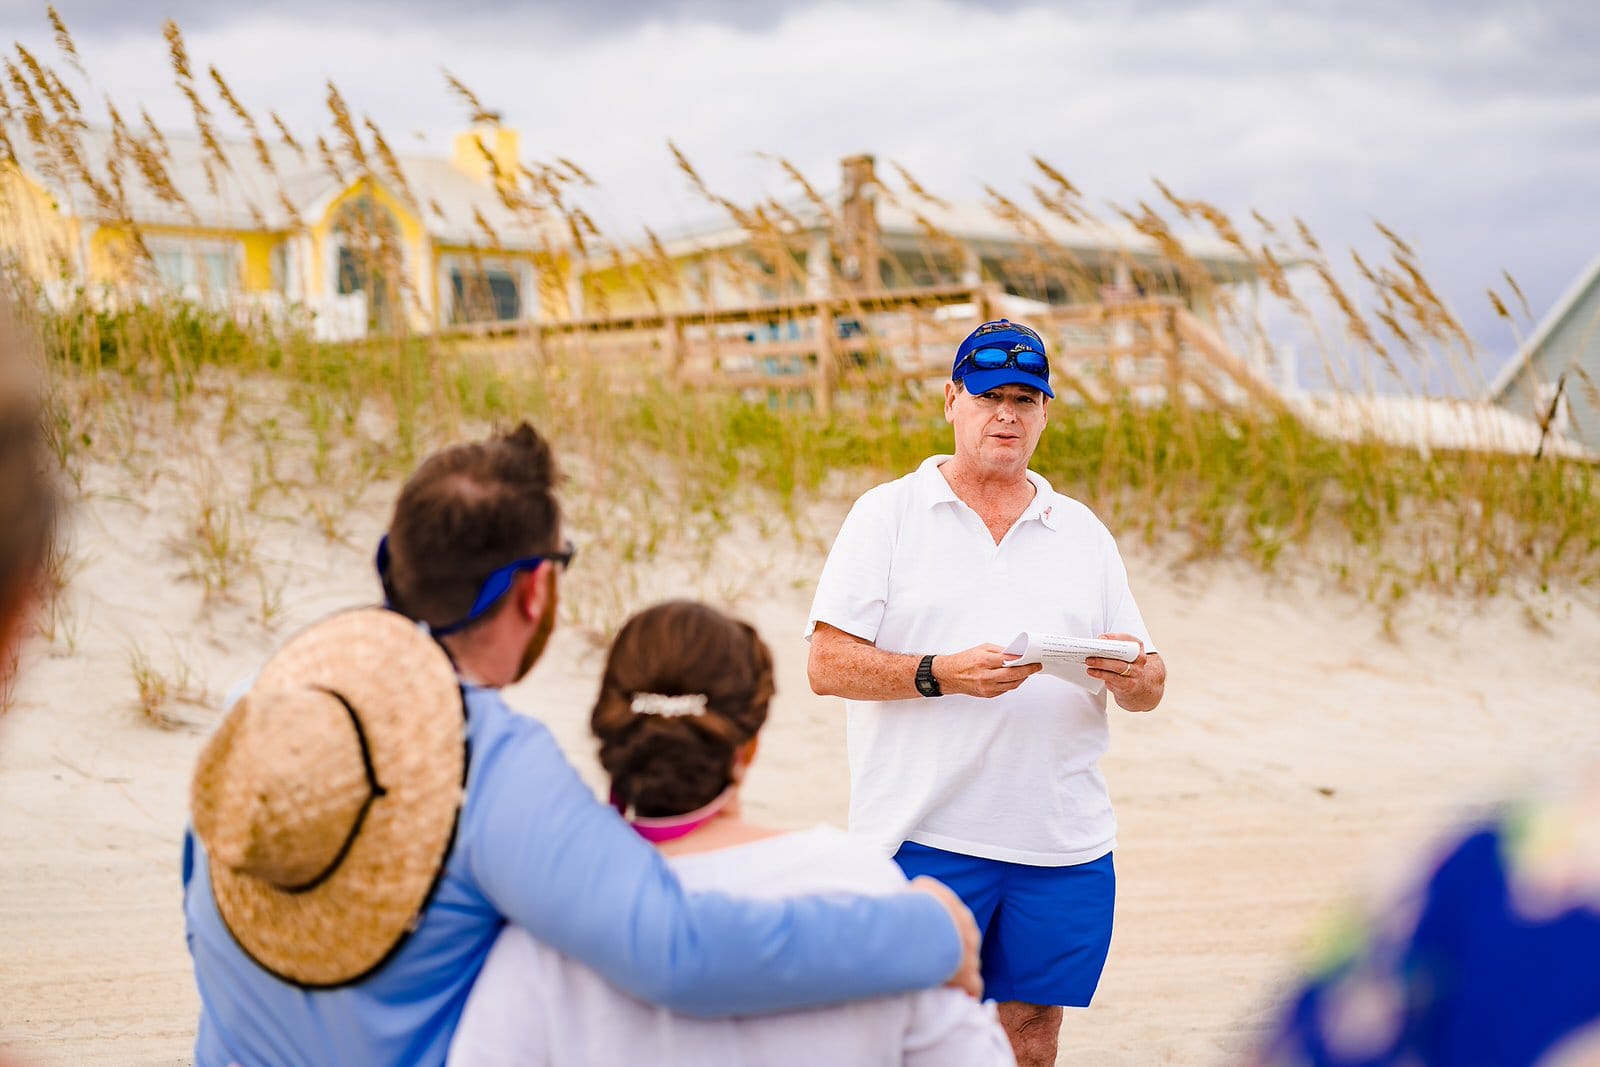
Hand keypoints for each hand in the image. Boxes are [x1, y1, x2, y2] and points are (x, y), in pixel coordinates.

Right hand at [910, 875, 982, 998]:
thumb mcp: (921, 888)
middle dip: (955, 952)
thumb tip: (917, 895)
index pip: (958, 924)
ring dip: (959, 972)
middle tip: (936, 959)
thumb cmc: (919, 905)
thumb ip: (924, 893)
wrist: (925, 927)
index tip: (934, 939)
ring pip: (971, 966)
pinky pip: (973, 987)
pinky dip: (966, 992)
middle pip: (966, 945)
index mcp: (960, 914)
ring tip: (943, 978)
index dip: (947, 933)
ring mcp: (970, 955)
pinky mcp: (967, 976)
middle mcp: (969, 933)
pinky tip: (960, 996)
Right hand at [932, 644, 1041, 698]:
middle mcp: (985, 676)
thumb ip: (1000, 651)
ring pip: (1012, 685)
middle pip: (1013, 675)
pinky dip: (1012, 683)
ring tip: (1027, 672)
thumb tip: (1016, 655)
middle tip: (1036, 667)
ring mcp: (987, 688)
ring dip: (1022, 678)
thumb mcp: (982, 649)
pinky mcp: (987, 695)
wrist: (950, 675)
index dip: (1024, 661)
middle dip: (1028, 671)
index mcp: (984, 661)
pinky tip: (1014, 678)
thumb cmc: (965, 659)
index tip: (1033, 660)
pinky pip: (1005, 690)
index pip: (1009, 662)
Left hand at [1087, 633, 1163, 711]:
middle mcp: (1139, 660)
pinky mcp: (1129, 684)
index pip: (1128, 639)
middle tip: (1092, 651)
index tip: (1101, 638)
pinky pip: (1114, 679)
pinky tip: (1092, 672)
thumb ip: (1113, 646)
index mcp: (1138, 648)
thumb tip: (1099, 640)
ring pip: (1118, 667)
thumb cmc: (1126, 666)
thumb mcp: (1122, 655)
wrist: (1137, 687)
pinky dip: (1101, 674)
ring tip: (1089, 661)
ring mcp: (1136, 673)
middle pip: (1123, 653)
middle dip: (1106, 652)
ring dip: (1101, 664)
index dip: (1114, 637)